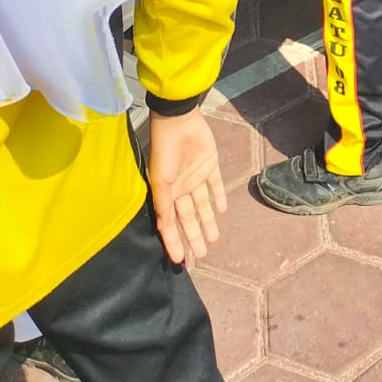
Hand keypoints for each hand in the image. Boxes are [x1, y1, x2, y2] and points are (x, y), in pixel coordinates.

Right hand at [148, 108, 226, 264]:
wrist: (179, 121)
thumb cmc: (165, 152)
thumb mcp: (160, 181)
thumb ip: (164, 205)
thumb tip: (163, 229)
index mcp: (166, 193)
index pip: (170, 223)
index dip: (174, 241)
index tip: (180, 260)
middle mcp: (181, 188)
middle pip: (188, 217)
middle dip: (194, 236)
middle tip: (202, 255)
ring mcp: (196, 176)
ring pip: (203, 205)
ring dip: (207, 221)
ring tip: (213, 239)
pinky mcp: (210, 165)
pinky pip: (216, 185)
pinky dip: (218, 197)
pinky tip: (221, 211)